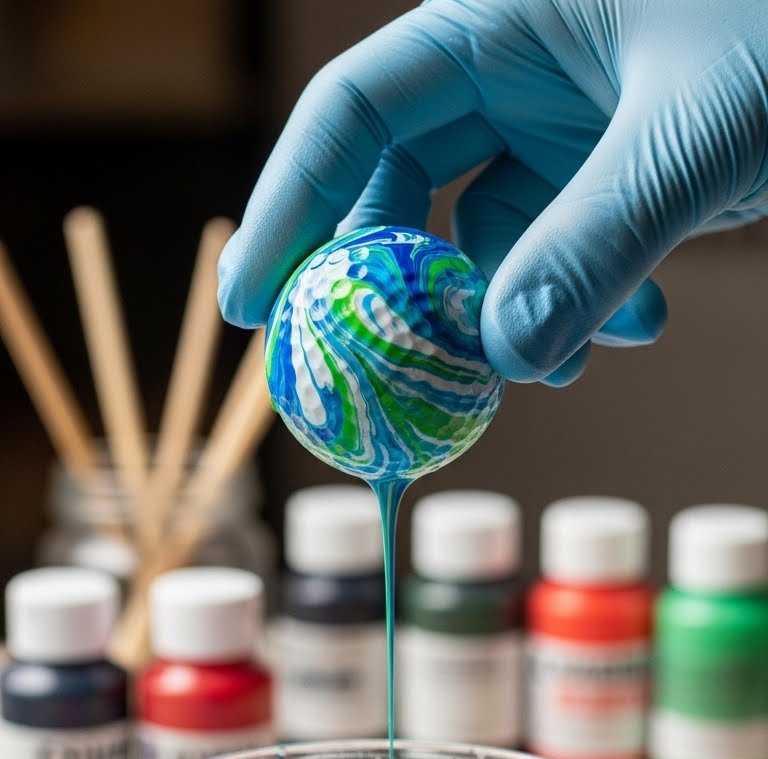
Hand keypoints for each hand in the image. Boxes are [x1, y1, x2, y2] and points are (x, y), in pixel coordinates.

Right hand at [218, 0, 767, 385]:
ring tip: (549, 368)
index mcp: (498, 21)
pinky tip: (636, 328)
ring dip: (506, 318)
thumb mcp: (689, 138)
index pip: (354, 115)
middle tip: (372, 378)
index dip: (290, 209)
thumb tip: (501, 360)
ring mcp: (564, 128)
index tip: (253, 307)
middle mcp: (515, 72)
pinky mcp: (610, 176)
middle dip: (394, 291)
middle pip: (404, 189)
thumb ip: (595, 246)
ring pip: (489, 243)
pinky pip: (564, 257)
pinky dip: (585, 308)